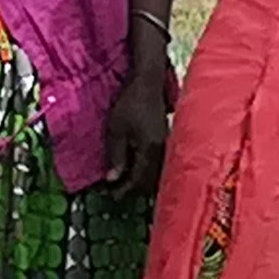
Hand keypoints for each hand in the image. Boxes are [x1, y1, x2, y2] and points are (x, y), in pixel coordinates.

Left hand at [102, 59, 175, 195]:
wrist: (148, 83)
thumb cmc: (129, 103)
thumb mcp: (116, 130)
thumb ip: (116, 156)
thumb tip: (113, 178)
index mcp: (150, 149)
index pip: (139, 179)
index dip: (125, 189)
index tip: (112, 195)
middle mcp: (163, 150)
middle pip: (150, 179)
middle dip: (134, 187)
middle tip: (117, 191)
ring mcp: (166, 144)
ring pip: (156, 171)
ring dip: (141, 179)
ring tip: (126, 181)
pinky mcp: (166, 139)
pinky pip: (159, 162)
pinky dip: (147, 169)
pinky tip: (137, 166)